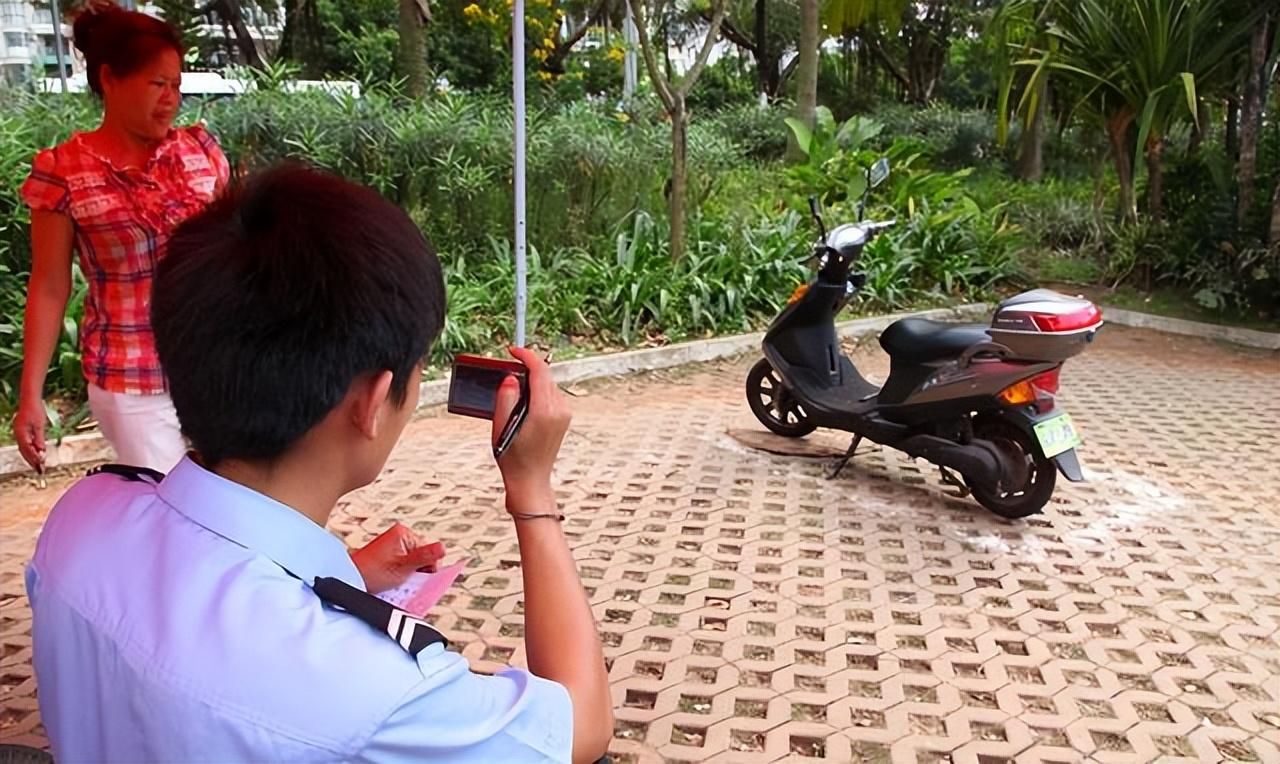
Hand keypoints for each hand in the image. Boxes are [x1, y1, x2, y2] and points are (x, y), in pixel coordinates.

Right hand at [13, 397, 47, 471]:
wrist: (30, 399)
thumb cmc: (36, 410)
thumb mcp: (40, 425)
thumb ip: (39, 439)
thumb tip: (41, 451)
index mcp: (21, 433)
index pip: (27, 449)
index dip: (34, 458)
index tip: (41, 466)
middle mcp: (18, 434)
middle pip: (24, 451)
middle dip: (32, 461)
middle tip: (40, 471)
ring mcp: (18, 433)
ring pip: (24, 449)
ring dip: (31, 457)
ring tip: (39, 466)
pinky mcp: (21, 431)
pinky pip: (25, 444)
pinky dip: (31, 451)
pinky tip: (37, 455)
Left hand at [351, 523, 444, 593]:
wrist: (348, 579)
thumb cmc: (372, 573)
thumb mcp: (402, 568)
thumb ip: (424, 557)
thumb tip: (443, 547)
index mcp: (403, 534)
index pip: (429, 551)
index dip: (427, 568)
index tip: (417, 579)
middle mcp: (398, 535)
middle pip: (422, 556)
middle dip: (417, 570)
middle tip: (405, 580)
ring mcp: (392, 544)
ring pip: (412, 561)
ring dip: (408, 573)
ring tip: (396, 581)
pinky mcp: (387, 553)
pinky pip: (402, 563)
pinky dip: (401, 573)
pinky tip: (392, 580)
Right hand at [493, 347, 570, 511]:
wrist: (530, 480)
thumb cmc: (513, 457)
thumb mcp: (501, 427)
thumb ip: (505, 398)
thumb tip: (511, 377)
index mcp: (544, 411)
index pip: (540, 371)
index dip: (526, 356)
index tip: (512, 350)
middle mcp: (559, 410)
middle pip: (545, 376)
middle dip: (528, 368)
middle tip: (508, 368)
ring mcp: (565, 414)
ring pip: (549, 384)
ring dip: (533, 381)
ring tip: (514, 392)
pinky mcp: (564, 418)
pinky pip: (551, 395)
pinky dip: (538, 392)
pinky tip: (525, 404)